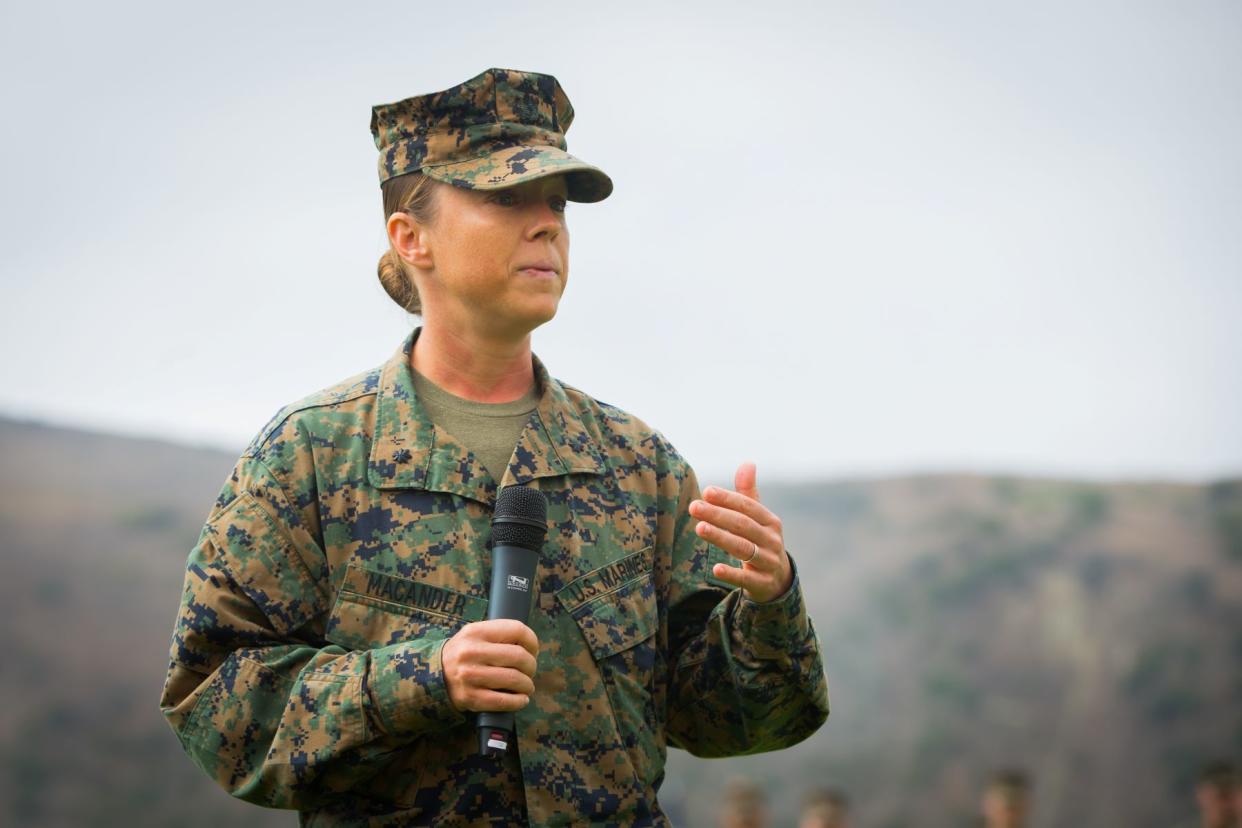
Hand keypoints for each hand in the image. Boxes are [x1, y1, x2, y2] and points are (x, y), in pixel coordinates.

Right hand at [441, 619, 538, 712]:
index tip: (533, 650)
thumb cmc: (464, 653)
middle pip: (519, 656)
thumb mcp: (475, 635)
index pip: (517, 630)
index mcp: (476, 632)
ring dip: (527, 685)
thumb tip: (531, 645)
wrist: (433, 675)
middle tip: (530, 670)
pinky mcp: (470, 697)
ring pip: (514, 679)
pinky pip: (503, 701)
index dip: (532, 641)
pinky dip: (519, 701)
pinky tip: (521, 699)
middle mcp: (471, 652)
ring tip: (526, 686)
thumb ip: (499, 635)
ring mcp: (470, 676)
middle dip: (531, 666)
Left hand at [689, 461, 792, 602]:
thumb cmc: (760, 541)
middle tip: (694, 507)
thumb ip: (748, 493)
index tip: (706, 491)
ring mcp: (769, 562)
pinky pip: (747, 578)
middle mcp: (772, 540)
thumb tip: (747, 462)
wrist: (777, 580)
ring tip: (699, 528)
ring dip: (721, 537)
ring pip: (743, 548)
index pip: (748, 507)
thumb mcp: (758, 519)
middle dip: (718, 515)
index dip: (727, 498)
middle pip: (743, 525)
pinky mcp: (763, 583)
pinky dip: (732, 573)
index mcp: (770, 521)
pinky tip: (715, 568)